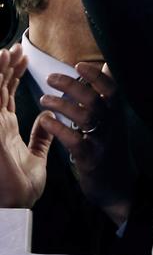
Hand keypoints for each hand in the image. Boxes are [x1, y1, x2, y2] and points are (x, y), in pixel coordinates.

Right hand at [0, 44, 53, 207]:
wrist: (17, 207)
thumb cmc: (22, 188)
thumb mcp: (36, 156)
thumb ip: (40, 136)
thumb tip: (46, 118)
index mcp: (5, 129)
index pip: (6, 94)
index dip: (12, 74)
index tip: (22, 56)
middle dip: (6, 67)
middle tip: (15, 47)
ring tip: (4, 52)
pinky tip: (0, 72)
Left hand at [39, 61, 131, 226]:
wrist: (120, 186)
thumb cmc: (112, 147)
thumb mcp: (115, 119)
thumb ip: (108, 95)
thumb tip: (107, 66)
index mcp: (117, 113)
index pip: (111, 88)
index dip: (96, 75)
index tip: (79, 65)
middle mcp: (112, 125)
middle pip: (93, 99)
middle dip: (71, 85)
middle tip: (50, 78)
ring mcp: (102, 142)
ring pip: (84, 117)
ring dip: (61, 105)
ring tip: (43, 99)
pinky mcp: (90, 159)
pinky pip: (74, 141)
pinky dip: (58, 128)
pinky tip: (45, 121)